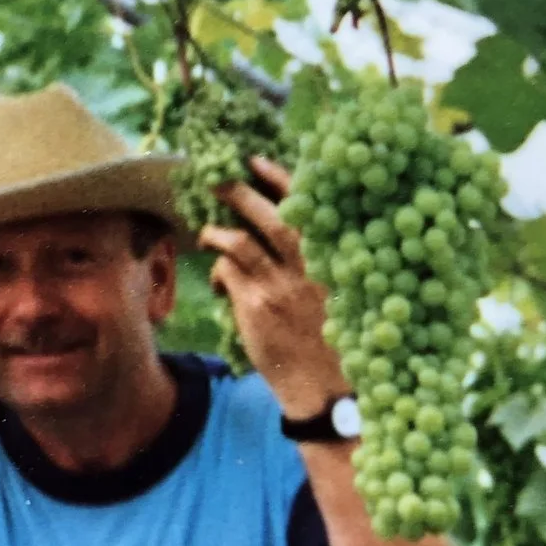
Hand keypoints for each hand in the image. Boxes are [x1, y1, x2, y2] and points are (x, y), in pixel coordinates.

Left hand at [199, 155, 346, 420]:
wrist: (325, 385)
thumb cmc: (333, 336)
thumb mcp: (338, 290)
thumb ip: (316, 258)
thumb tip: (281, 224)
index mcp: (331, 256)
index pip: (307, 205)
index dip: (280, 178)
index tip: (257, 160)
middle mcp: (308, 265)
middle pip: (269, 215)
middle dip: (239, 191)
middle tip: (217, 179)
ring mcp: (280, 285)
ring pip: (239, 241)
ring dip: (217, 230)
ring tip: (207, 231)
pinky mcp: (256, 306)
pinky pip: (228, 273)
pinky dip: (220, 271)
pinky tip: (223, 282)